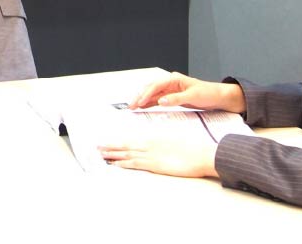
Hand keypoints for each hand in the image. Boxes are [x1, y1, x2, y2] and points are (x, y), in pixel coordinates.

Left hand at [97, 136, 218, 177]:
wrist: (202, 154)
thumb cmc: (193, 149)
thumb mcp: (176, 142)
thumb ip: (164, 144)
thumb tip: (159, 145)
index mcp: (155, 138)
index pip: (133, 140)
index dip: (121, 141)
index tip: (111, 141)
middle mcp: (150, 144)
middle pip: (126, 145)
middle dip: (111, 146)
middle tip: (98, 146)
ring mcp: (151, 153)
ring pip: (127, 153)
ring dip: (113, 154)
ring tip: (101, 154)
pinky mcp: (154, 164)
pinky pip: (135, 163)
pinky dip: (123, 163)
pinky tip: (115, 164)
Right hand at [128, 71, 246, 112]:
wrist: (219, 97)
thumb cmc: (208, 93)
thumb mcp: (193, 96)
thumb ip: (176, 98)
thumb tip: (161, 100)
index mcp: (174, 79)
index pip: (156, 85)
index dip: (147, 93)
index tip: (140, 102)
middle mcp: (170, 83)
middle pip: (151, 88)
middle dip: (140, 96)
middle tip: (131, 105)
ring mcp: (171, 90)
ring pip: (152, 94)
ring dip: (143, 100)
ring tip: (133, 107)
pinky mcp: (172, 97)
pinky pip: (158, 99)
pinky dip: (150, 103)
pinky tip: (143, 107)